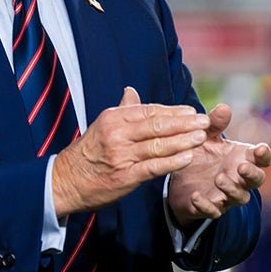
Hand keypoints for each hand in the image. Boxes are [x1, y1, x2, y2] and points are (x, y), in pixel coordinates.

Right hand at [52, 87, 209, 217]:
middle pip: (157, 125)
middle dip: (184, 123)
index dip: (173, 111)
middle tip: (204, 121)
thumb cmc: (88, 153)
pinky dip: (173, 162)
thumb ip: (122, 109)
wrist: (66, 181)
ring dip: (183, 141)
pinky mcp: (125, 176)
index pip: (149, 111)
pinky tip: (187, 157)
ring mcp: (121, 155)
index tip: (192, 111)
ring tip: (201, 137)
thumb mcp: (102, 126)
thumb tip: (132, 91)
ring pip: (158, 145)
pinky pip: (154, 167)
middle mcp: (117, 134)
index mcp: (114, 117)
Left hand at [166, 102, 270, 226]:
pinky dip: (206, 205)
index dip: (264, 155)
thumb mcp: (206, 137)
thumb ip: (215, 124)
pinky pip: (213, 211)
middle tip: (241, 166)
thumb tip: (224, 107)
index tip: (260, 149)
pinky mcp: (210, 207)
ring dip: (232, 189)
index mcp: (242, 158)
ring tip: (219, 178)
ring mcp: (227, 194)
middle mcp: (239, 178)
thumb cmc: (202, 155)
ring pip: (240, 197)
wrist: (180, 178)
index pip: (262, 159)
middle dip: (252, 174)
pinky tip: (196, 196)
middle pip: (257, 180)